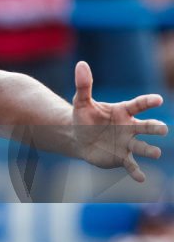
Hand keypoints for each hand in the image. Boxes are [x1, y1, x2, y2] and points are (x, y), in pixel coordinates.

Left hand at [72, 61, 166, 181]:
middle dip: (155, 127)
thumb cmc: (83, 117)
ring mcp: (128, 143)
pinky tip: (141, 178)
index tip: (158, 100)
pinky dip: (136, 172)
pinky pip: (131, 165)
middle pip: (147, 126)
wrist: (78, 137)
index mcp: (123, 111)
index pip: (138, 104)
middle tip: (163, 129)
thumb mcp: (81, 101)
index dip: (148, 102)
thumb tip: (81, 64)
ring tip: (156, 152)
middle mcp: (130, 127)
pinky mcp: (121, 158)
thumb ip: (84, 85)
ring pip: (142, 147)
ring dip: (150, 150)